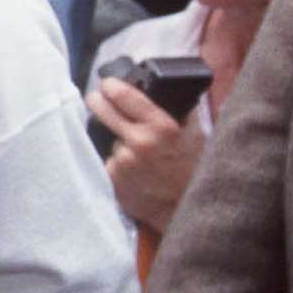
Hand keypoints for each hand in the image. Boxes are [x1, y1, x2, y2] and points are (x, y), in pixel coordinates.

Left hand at [86, 75, 205, 232]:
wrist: (185, 208)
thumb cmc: (192, 169)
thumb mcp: (195, 133)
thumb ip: (181, 109)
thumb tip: (165, 87)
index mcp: (161, 127)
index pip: (125, 96)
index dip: (112, 87)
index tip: (108, 84)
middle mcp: (140, 143)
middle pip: (102, 110)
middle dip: (98, 102)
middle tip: (97, 99)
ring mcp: (123, 162)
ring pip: (110, 139)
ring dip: (116, 140)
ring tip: (135, 151)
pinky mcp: (113, 179)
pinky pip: (109, 160)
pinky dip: (116, 160)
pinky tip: (131, 167)